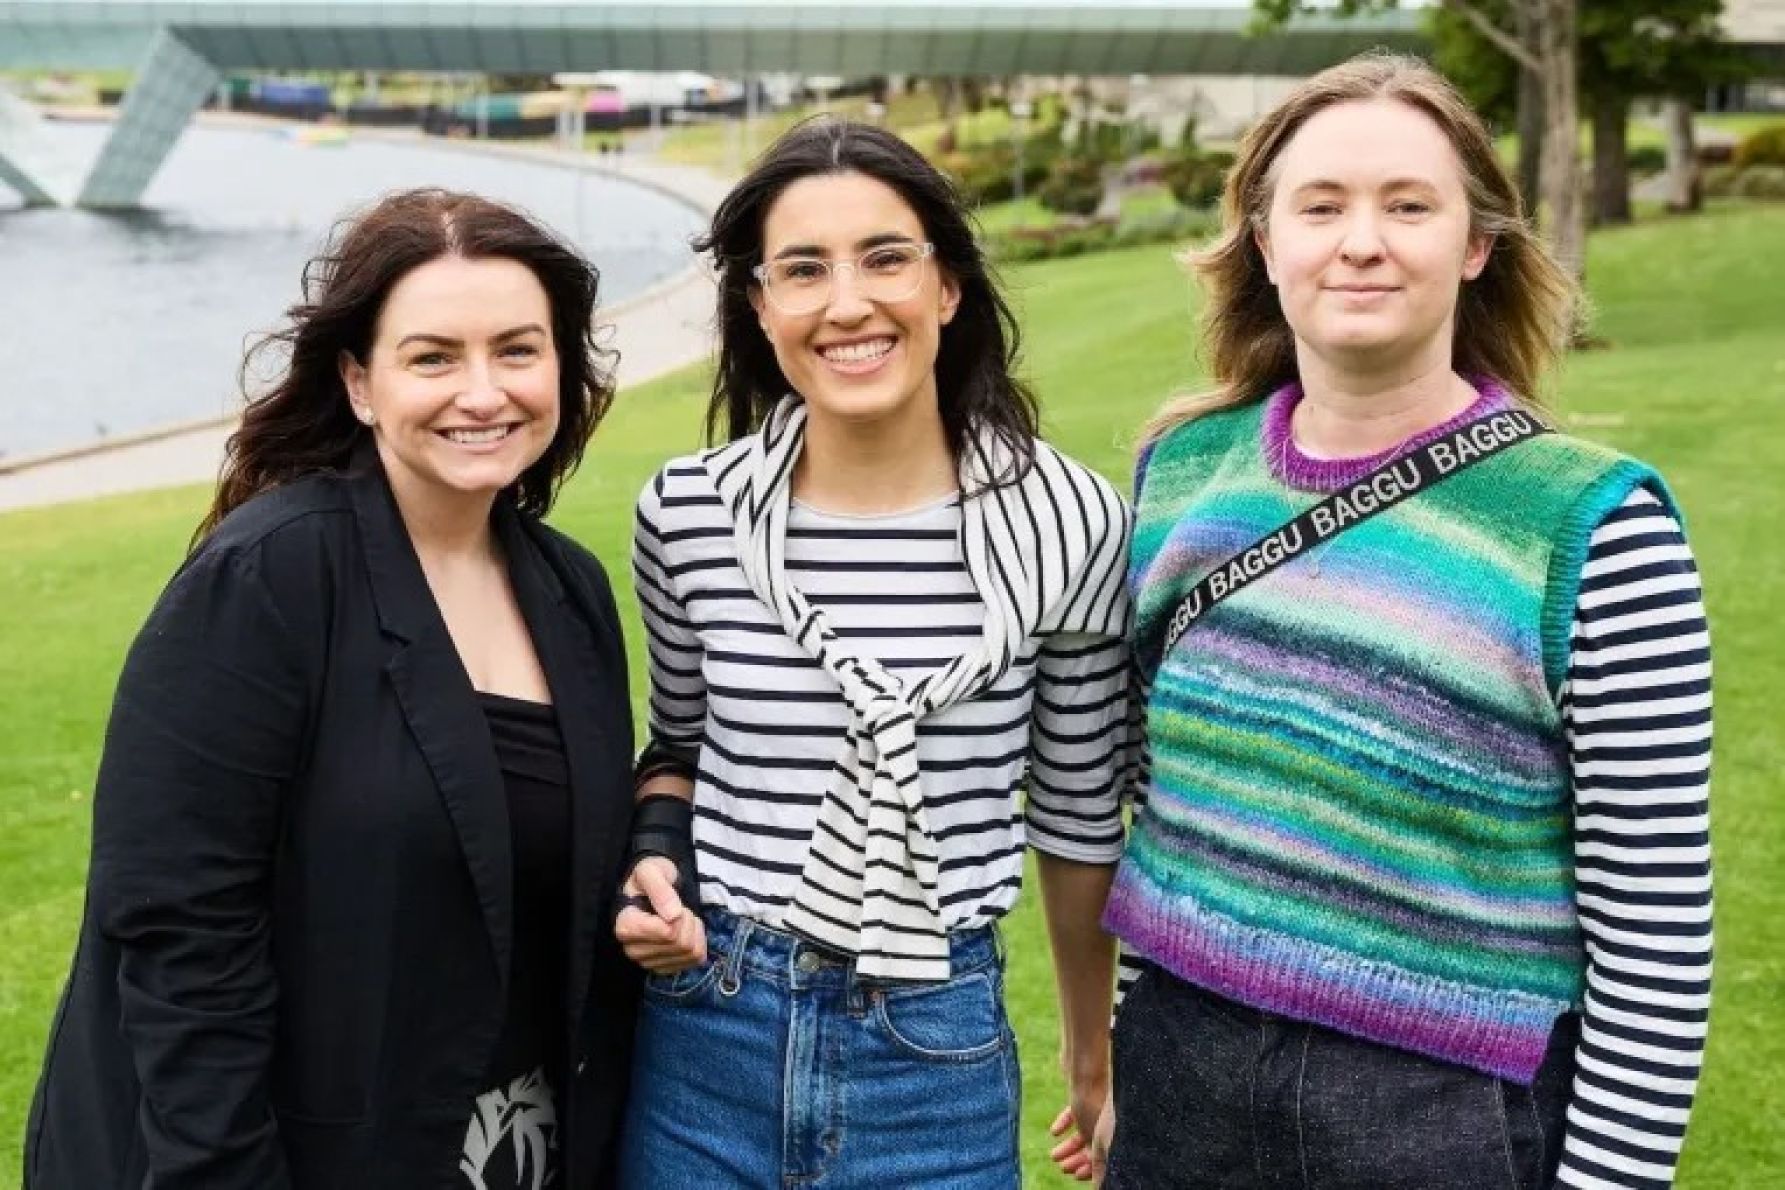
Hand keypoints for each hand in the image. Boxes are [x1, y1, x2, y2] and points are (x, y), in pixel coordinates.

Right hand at [614, 856, 705, 973]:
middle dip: (687, 919)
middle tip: (677, 907)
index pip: (667, 933)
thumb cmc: (649, 879)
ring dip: (693, 929)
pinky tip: (685, 930)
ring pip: (689, 951)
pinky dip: (698, 941)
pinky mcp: (665, 969)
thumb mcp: (651, 871)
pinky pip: (695, 959)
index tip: (670, 901)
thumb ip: (660, 889)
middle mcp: (633, 950)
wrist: (651, 890)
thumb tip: (673, 916)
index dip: (679, 915)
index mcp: (625, 927)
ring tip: (679, 917)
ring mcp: (649, 963)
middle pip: (680, 943)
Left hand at [1048, 1071, 1110, 1182]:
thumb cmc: (1096, 1102)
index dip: (1091, 1170)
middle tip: (1062, 1168)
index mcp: (1115, 1133)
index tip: (1076, 1176)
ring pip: (1083, 1132)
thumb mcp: (1098, 1140)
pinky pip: (1075, 1113)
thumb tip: (1101, 1187)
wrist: (1088, 1065)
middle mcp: (1108, 1122)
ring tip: (1053, 1156)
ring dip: (1068, 1146)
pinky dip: (1065, 1123)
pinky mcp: (1084, 1095)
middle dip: (1077, 1160)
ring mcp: (1096, 1108)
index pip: (1105, 1158)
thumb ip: (1099, 1163)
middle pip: (1094, 1147)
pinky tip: (1054, 1132)